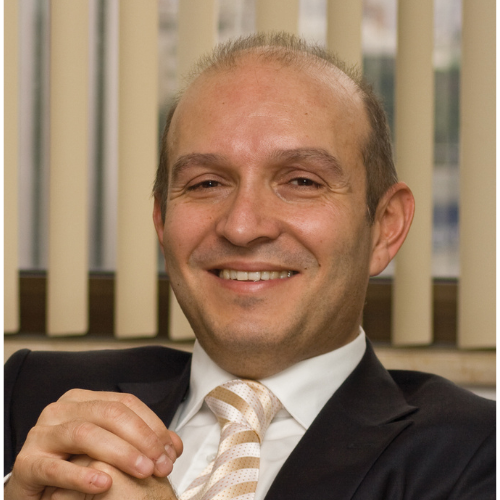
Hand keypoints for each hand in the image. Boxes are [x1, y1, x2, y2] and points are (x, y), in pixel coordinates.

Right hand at [4, 389, 182, 499]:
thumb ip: (142, 443)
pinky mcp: (26, 464)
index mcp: (83, 400)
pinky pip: (55, 467)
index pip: (126, 403)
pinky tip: (104, 483)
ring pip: (86, 433)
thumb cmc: (76, 466)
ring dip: (121, 453)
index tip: (171, 451)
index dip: (152, 425)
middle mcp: (61, 410)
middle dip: (142, 438)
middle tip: (161, 464)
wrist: (35, 492)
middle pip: (110, 414)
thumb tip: (175, 446)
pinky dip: (82, 475)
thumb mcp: (111, 450)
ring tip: (143, 471)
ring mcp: (41, 434)